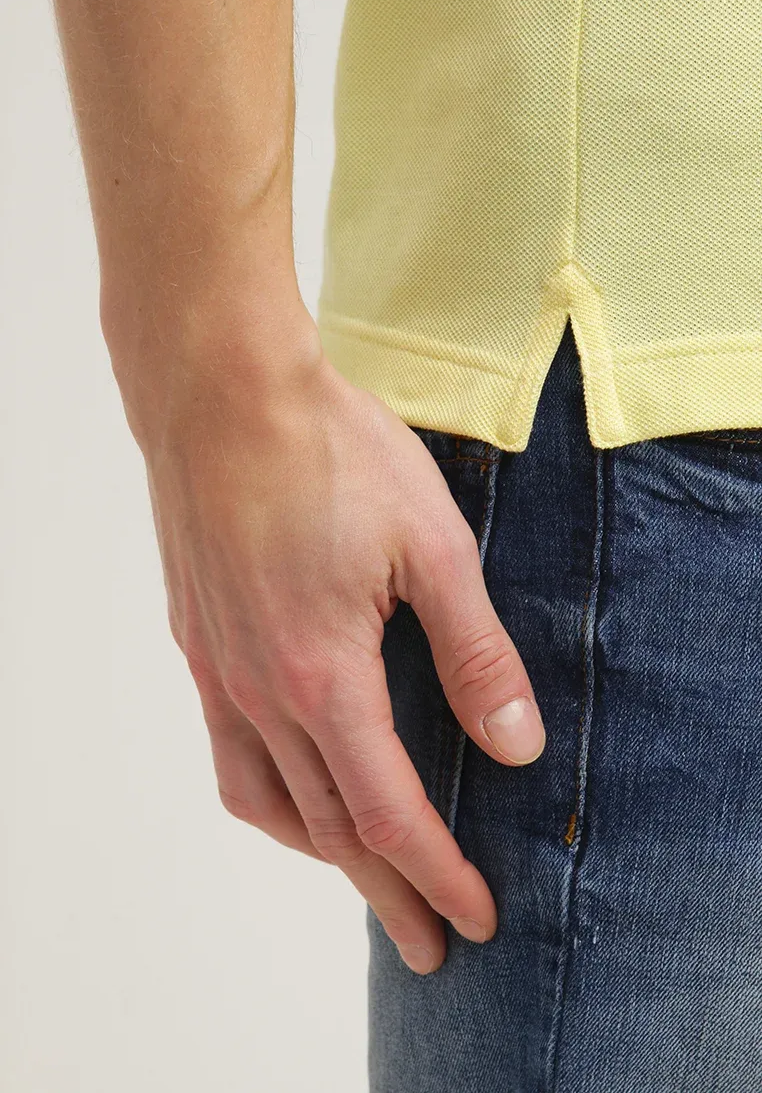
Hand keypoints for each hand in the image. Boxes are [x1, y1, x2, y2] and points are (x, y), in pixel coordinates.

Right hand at [130, 319, 545, 974]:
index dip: (437, 875)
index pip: (388, 813)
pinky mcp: (200, 643)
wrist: (223, 393)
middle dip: (387, 894)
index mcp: (322, 676)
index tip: (475, 919)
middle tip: (429, 943)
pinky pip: (228, 754)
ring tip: (368, 877)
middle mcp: (258, 692)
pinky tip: (292, 786)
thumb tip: (514, 746)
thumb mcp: (432, 548)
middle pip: (329, 828)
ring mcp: (219, 671)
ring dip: (323, 853)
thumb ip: (474, 655)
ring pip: (269, 802)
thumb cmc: (331, 454)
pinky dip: (269, 798)